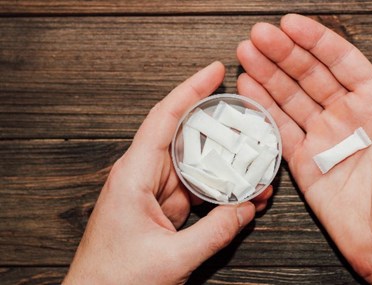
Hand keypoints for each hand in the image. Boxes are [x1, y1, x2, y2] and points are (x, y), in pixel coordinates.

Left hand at [63, 62, 271, 284]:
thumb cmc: (116, 280)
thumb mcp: (173, 257)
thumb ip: (216, 231)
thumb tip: (246, 209)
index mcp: (133, 175)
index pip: (164, 118)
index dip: (190, 90)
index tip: (214, 71)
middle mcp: (142, 176)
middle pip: (186, 139)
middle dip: (220, 131)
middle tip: (250, 123)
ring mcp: (152, 193)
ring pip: (194, 166)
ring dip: (223, 167)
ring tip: (255, 167)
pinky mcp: (161, 209)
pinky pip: (194, 190)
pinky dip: (217, 191)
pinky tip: (239, 195)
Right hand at [237, 14, 371, 283]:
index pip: (342, 62)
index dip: (316, 41)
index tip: (291, 24)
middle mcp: (348, 118)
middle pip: (309, 75)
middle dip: (283, 53)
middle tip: (258, 35)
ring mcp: (324, 139)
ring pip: (291, 97)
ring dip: (268, 74)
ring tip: (247, 52)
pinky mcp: (305, 164)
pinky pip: (281, 130)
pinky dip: (264, 109)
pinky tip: (250, 88)